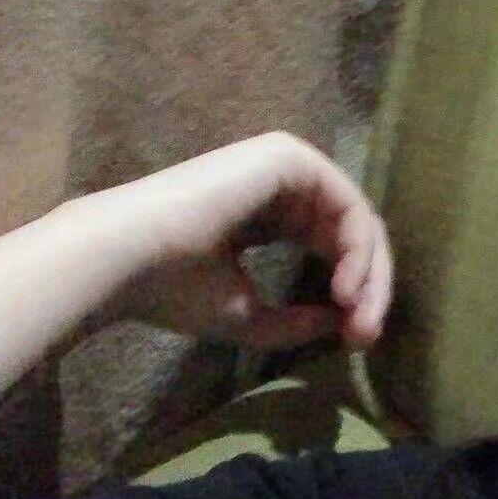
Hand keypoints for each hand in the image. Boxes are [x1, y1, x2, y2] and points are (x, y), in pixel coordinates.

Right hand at [87, 131, 393, 351]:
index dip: (355, 296)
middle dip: (371, 288)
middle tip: (366, 335)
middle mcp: (279, 186)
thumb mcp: (249, 316)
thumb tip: (344, 322)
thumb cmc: (173, 289)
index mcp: (265, 216)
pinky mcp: (287, 157)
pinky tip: (347, 286)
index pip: (330, 249)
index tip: (356, 341)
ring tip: (357, 315)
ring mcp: (284, 165)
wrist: (126, 261)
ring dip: (370, 273)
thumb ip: (297, 321)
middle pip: (352, 234)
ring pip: (356, 219)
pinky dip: (358, 247)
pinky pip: (346, 202)